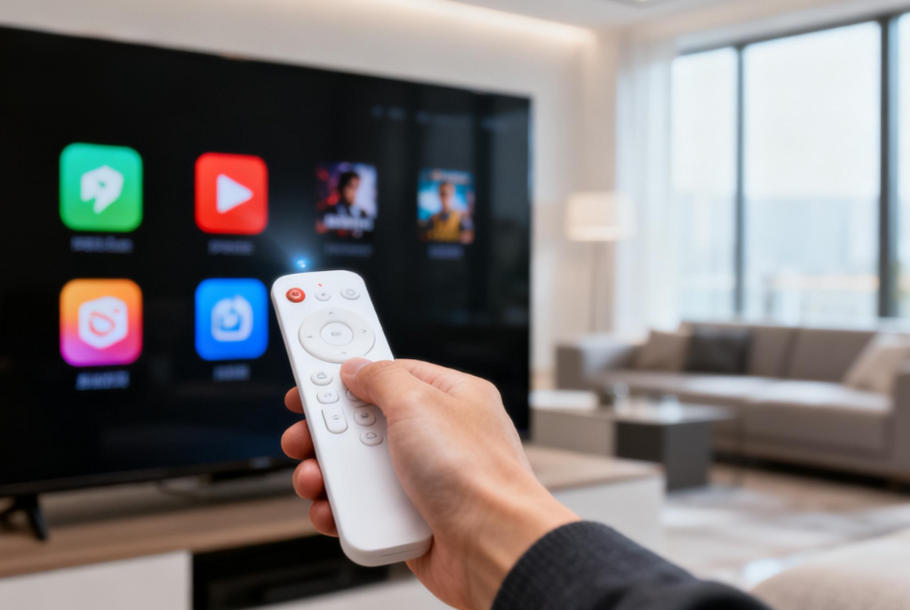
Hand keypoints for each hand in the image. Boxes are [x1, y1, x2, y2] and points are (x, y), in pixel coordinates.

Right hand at [282, 358, 577, 609]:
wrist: (493, 547)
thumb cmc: (475, 474)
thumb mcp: (419, 402)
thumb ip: (382, 378)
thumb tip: (357, 367)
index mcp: (449, 398)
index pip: (390, 376)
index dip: (349, 378)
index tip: (313, 382)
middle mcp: (436, 436)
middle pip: (365, 423)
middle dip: (327, 430)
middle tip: (302, 436)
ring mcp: (422, 479)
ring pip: (359, 469)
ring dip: (327, 473)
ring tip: (313, 478)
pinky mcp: (409, 518)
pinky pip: (364, 508)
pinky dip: (342, 509)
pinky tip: (332, 509)